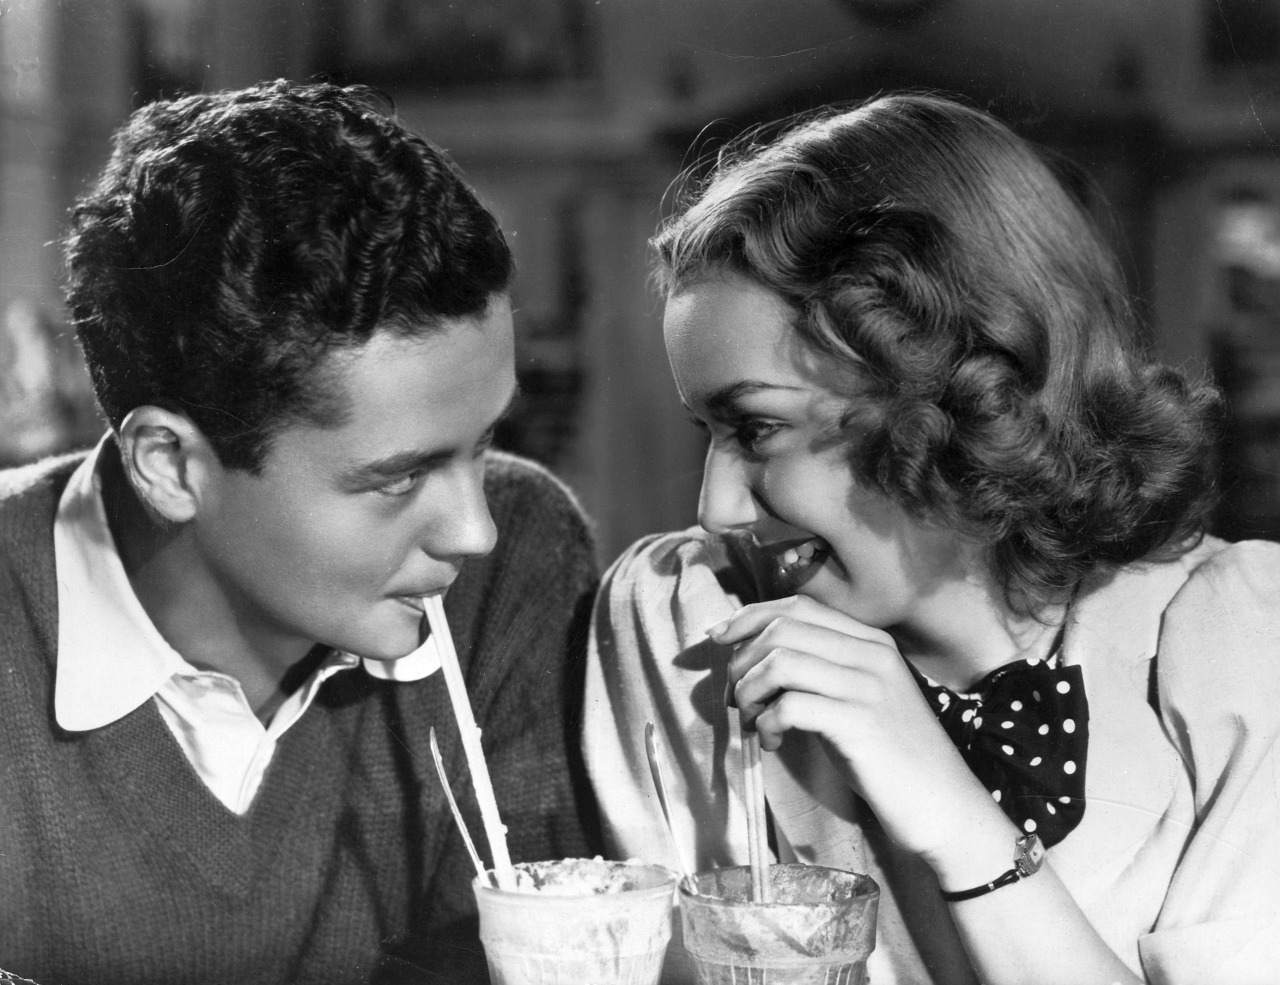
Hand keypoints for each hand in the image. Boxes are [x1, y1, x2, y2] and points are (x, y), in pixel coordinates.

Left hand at [712, 595, 1010, 865]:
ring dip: (751, 692)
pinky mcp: (860, 723)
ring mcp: (868, 686)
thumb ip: (819, 670)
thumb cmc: (891, 756)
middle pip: (782, 629)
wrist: (943, 805)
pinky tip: (774, 742)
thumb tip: (752, 660)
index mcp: (871, 641)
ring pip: (781, 662)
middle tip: (740, 699)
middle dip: (743, 661)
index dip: (749, 617)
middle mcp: (871, 654)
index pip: (799, 606)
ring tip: (756, 722)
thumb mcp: (856, 698)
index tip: (717, 639)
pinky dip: (768, 722)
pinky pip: (791, 705)